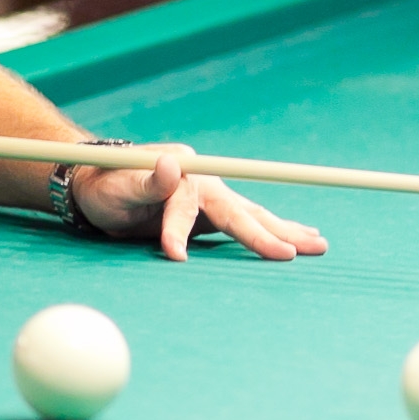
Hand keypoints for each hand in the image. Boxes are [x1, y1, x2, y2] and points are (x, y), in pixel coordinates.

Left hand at [72, 146, 328, 263]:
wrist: (99, 183)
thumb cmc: (106, 186)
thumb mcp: (118, 185)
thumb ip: (147, 180)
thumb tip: (171, 165)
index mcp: (183, 171)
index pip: (187, 204)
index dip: (181, 229)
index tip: (174, 254)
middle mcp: (205, 181)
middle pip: (240, 210)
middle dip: (268, 233)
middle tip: (296, 253)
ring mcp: (212, 196)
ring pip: (253, 215)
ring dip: (284, 231)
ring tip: (319, 243)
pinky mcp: (212, 212)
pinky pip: (247, 221)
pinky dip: (272, 230)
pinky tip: (298, 235)